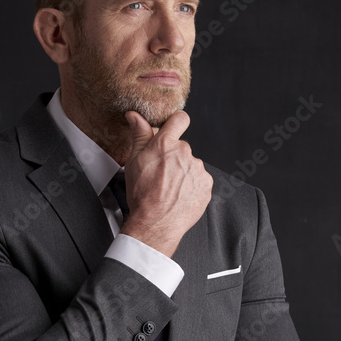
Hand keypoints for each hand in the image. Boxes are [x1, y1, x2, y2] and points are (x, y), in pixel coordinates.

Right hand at [121, 110, 211, 256]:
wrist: (156, 223)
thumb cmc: (143, 196)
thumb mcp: (134, 161)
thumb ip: (139, 135)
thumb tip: (135, 117)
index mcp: (166, 144)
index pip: (179, 119)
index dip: (175, 123)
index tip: (172, 129)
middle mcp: (185, 153)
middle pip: (182, 147)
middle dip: (173, 156)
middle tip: (160, 173)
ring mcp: (198, 169)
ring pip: (190, 165)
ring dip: (182, 172)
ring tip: (169, 188)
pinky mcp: (206, 185)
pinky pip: (199, 180)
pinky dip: (191, 185)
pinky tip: (179, 194)